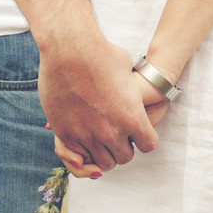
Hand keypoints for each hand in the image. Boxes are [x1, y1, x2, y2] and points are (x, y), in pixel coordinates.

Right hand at [39, 36, 157, 171]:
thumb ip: (131, 94)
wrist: (70, 49)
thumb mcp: (127, 72)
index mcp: (133, 118)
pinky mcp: (65, 134)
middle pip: (124, 157)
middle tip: (115, 132)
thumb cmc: (102, 54)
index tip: (136, 130)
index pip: (148, 145)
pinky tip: (83, 136)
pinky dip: (82, 153)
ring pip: (102, 163)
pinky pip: (78, 158)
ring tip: (98, 135)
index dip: (143, 138)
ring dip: (102, 152)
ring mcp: (87, 136)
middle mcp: (112, 133)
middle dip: (122, 146)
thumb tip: (128, 93)